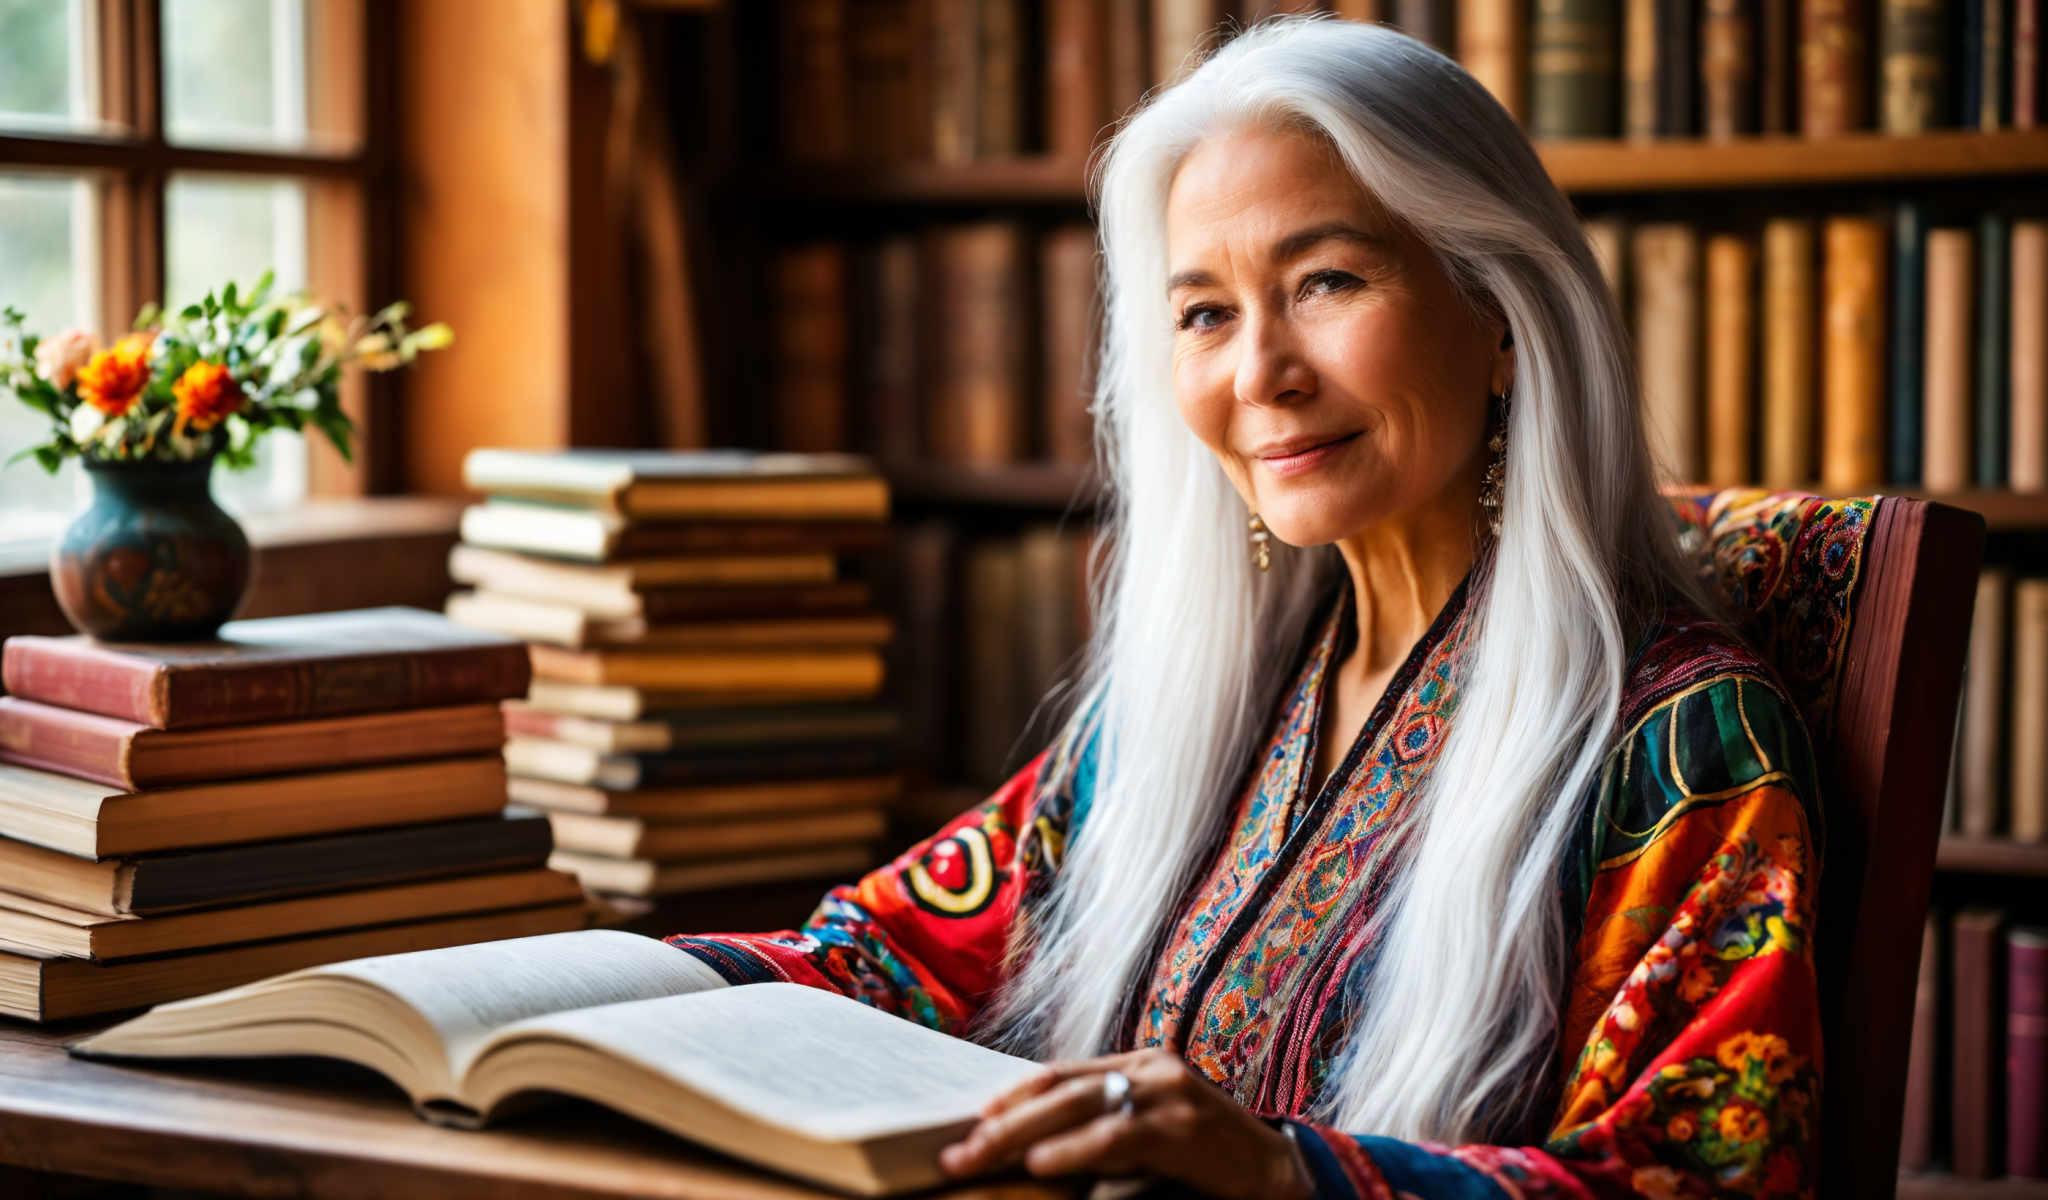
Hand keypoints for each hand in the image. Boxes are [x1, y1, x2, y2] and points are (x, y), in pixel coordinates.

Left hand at [936, 1047, 1314, 1198]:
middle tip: (957, 1151)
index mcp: (1141, 1063)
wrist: (1283, 1178)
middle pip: (1060, 1088)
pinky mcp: (1185, 1126)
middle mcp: (1153, 1066)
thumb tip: (1033, 1150)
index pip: (1062, 1074)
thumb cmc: (1208, 1166)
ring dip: (1021, 1136)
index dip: (1014, 1097)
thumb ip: (1103, 1133)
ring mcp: (1171, 1091)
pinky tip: (1041, 1163)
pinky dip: (1074, 1150)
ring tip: (980, 1156)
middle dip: (1002, 1121)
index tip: (972, 1123)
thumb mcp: (1149, 1138)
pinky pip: (1117, 1137)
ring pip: (1079, 1107)